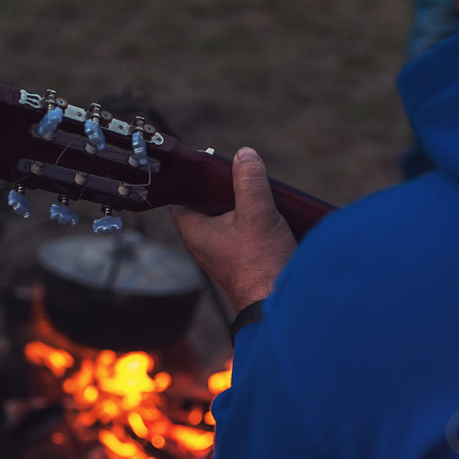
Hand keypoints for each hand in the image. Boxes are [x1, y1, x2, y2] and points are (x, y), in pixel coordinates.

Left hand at [172, 147, 295, 313]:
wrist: (276, 303)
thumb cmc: (261, 264)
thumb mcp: (257, 214)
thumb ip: (249, 181)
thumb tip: (244, 155)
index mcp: (196, 232)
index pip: (181, 199)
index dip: (191, 181)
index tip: (207, 166)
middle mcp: (204, 246)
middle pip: (206, 208)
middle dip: (222, 191)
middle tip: (238, 175)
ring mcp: (222, 257)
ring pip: (225, 222)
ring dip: (239, 208)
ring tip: (256, 193)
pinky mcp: (240, 265)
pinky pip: (239, 237)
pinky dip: (250, 225)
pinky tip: (268, 217)